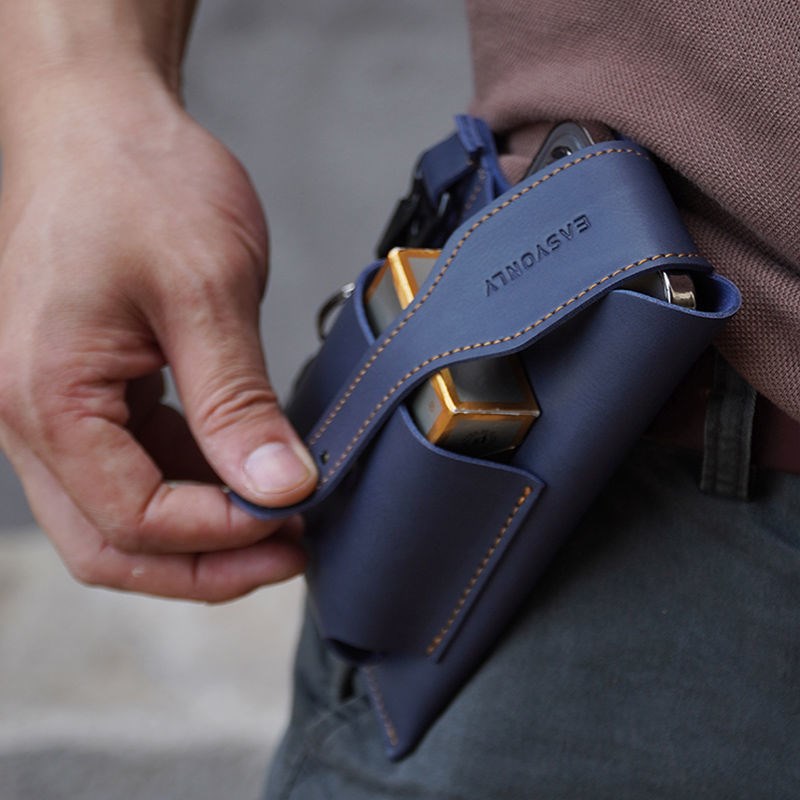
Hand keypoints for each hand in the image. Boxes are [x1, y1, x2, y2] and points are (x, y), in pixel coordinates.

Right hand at [0, 73, 316, 601]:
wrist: (99, 120)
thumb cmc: (138, 180)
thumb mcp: (204, 290)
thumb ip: (236, 402)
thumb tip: (280, 488)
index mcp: (47, 394)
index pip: (133, 516)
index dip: (221, 534)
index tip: (295, 518)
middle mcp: (32, 415)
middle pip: (113, 542)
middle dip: (205, 565)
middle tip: (289, 555)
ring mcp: (54, 408)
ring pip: (120, 516)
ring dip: (201, 533)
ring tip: (281, 521)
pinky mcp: (88, 392)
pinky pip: (133, 468)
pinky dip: (191, 488)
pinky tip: (247, 478)